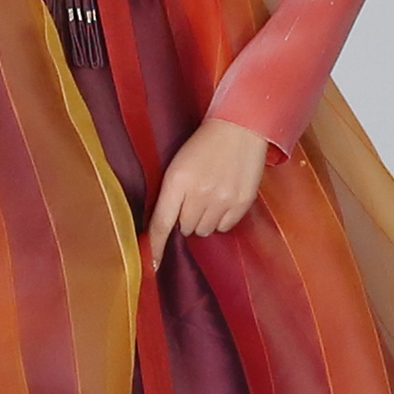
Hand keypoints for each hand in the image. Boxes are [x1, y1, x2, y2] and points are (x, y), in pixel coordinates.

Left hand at [144, 117, 270, 267]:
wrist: (240, 129)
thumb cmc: (204, 145)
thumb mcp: (178, 164)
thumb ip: (171, 194)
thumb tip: (168, 226)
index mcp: (177, 181)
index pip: (162, 223)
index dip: (156, 246)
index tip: (152, 265)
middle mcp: (200, 193)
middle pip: (185, 228)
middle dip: (186, 219)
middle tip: (193, 199)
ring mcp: (223, 199)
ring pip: (205, 230)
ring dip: (204, 220)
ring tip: (210, 197)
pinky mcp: (242, 202)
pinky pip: (225, 226)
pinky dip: (221, 218)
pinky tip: (224, 199)